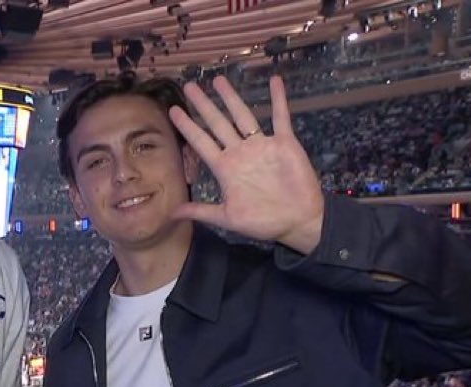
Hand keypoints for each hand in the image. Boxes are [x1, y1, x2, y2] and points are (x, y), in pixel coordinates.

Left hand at [169, 75, 324, 254]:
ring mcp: (261, 146)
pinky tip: (274, 80)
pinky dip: (278, 99)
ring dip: (231, 98)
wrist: (298, 221)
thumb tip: (172, 214)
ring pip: (243, 115)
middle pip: (217, 123)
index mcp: (225, 168)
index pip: (201, 142)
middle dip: (203, 105)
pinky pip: (281, 117)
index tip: (173, 111)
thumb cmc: (263, 222)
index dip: (187, 127)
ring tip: (218, 80)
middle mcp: (240, 152)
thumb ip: (201, 211)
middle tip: (189, 86)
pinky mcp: (284, 143)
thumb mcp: (227, 218)